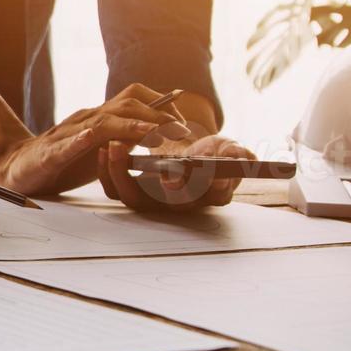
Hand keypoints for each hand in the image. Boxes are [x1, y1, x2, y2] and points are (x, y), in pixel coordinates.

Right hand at [0, 85, 193, 194]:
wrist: (16, 167)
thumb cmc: (62, 162)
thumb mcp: (99, 150)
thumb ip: (124, 142)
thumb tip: (159, 141)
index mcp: (99, 118)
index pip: (134, 98)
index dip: (162, 106)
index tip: (183, 124)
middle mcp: (85, 119)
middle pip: (124, 104)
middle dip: (155, 115)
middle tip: (179, 130)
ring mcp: (67, 134)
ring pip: (101, 122)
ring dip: (129, 125)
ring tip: (151, 130)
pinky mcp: (49, 154)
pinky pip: (66, 144)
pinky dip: (80, 141)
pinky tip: (92, 139)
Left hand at [99, 134, 255, 210]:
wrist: (191, 156)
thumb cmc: (214, 154)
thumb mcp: (228, 150)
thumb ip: (236, 154)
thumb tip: (244, 159)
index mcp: (212, 194)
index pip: (207, 194)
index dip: (196, 184)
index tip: (180, 172)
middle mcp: (183, 205)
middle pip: (164, 201)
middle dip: (141, 180)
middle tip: (138, 157)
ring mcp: (158, 202)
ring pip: (134, 198)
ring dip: (118, 174)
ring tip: (114, 145)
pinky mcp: (137, 194)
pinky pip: (117, 190)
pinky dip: (108, 171)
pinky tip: (106, 148)